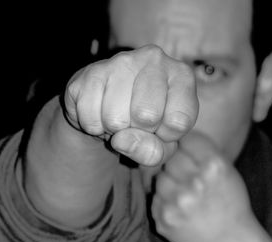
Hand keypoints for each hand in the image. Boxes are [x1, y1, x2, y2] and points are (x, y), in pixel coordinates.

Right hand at [64, 45, 197, 165]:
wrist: (110, 106)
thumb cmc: (146, 125)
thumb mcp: (161, 145)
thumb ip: (153, 151)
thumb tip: (121, 140)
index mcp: (182, 75)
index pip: (178, 122)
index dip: (165, 136)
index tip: (161, 126)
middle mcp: (154, 59)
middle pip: (147, 116)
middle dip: (137, 131)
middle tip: (135, 122)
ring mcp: (119, 62)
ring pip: (115, 118)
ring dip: (113, 130)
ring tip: (118, 117)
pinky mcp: (90, 73)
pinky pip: (90, 118)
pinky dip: (93, 126)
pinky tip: (100, 112)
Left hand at [151, 132, 271, 241]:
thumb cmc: (229, 202)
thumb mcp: (227, 170)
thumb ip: (204, 150)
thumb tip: (176, 133)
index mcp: (214, 167)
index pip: (187, 139)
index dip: (188, 145)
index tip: (190, 152)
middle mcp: (194, 183)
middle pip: (171, 157)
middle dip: (178, 164)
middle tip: (189, 177)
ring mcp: (177, 202)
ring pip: (160, 176)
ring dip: (169, 182)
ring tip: (185, 194)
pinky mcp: (164, 218)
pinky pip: (155, 196)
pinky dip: (164, 200)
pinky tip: (179, 208)